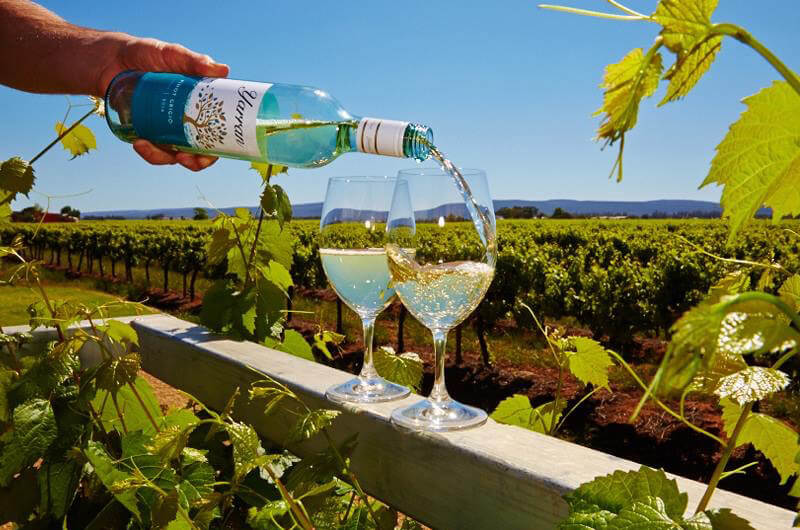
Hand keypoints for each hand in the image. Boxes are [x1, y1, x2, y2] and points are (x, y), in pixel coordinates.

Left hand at [97, 35, 229, 170]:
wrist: (112, 58)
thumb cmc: (147, 54)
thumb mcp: (171, 55)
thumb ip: (194, 61)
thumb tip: (223, 70)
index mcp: (200, 105)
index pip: (218, 131)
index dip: (221, 146)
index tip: (213, 151)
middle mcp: (187, 121)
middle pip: (200, 151)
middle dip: (195, 162)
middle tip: (184, 158)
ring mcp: (167, 129)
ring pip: (173, 155)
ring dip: (163, 157)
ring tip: (146, 145)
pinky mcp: (147, 132)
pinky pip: (152, 151)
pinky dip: (147, 151)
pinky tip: (138, 142)